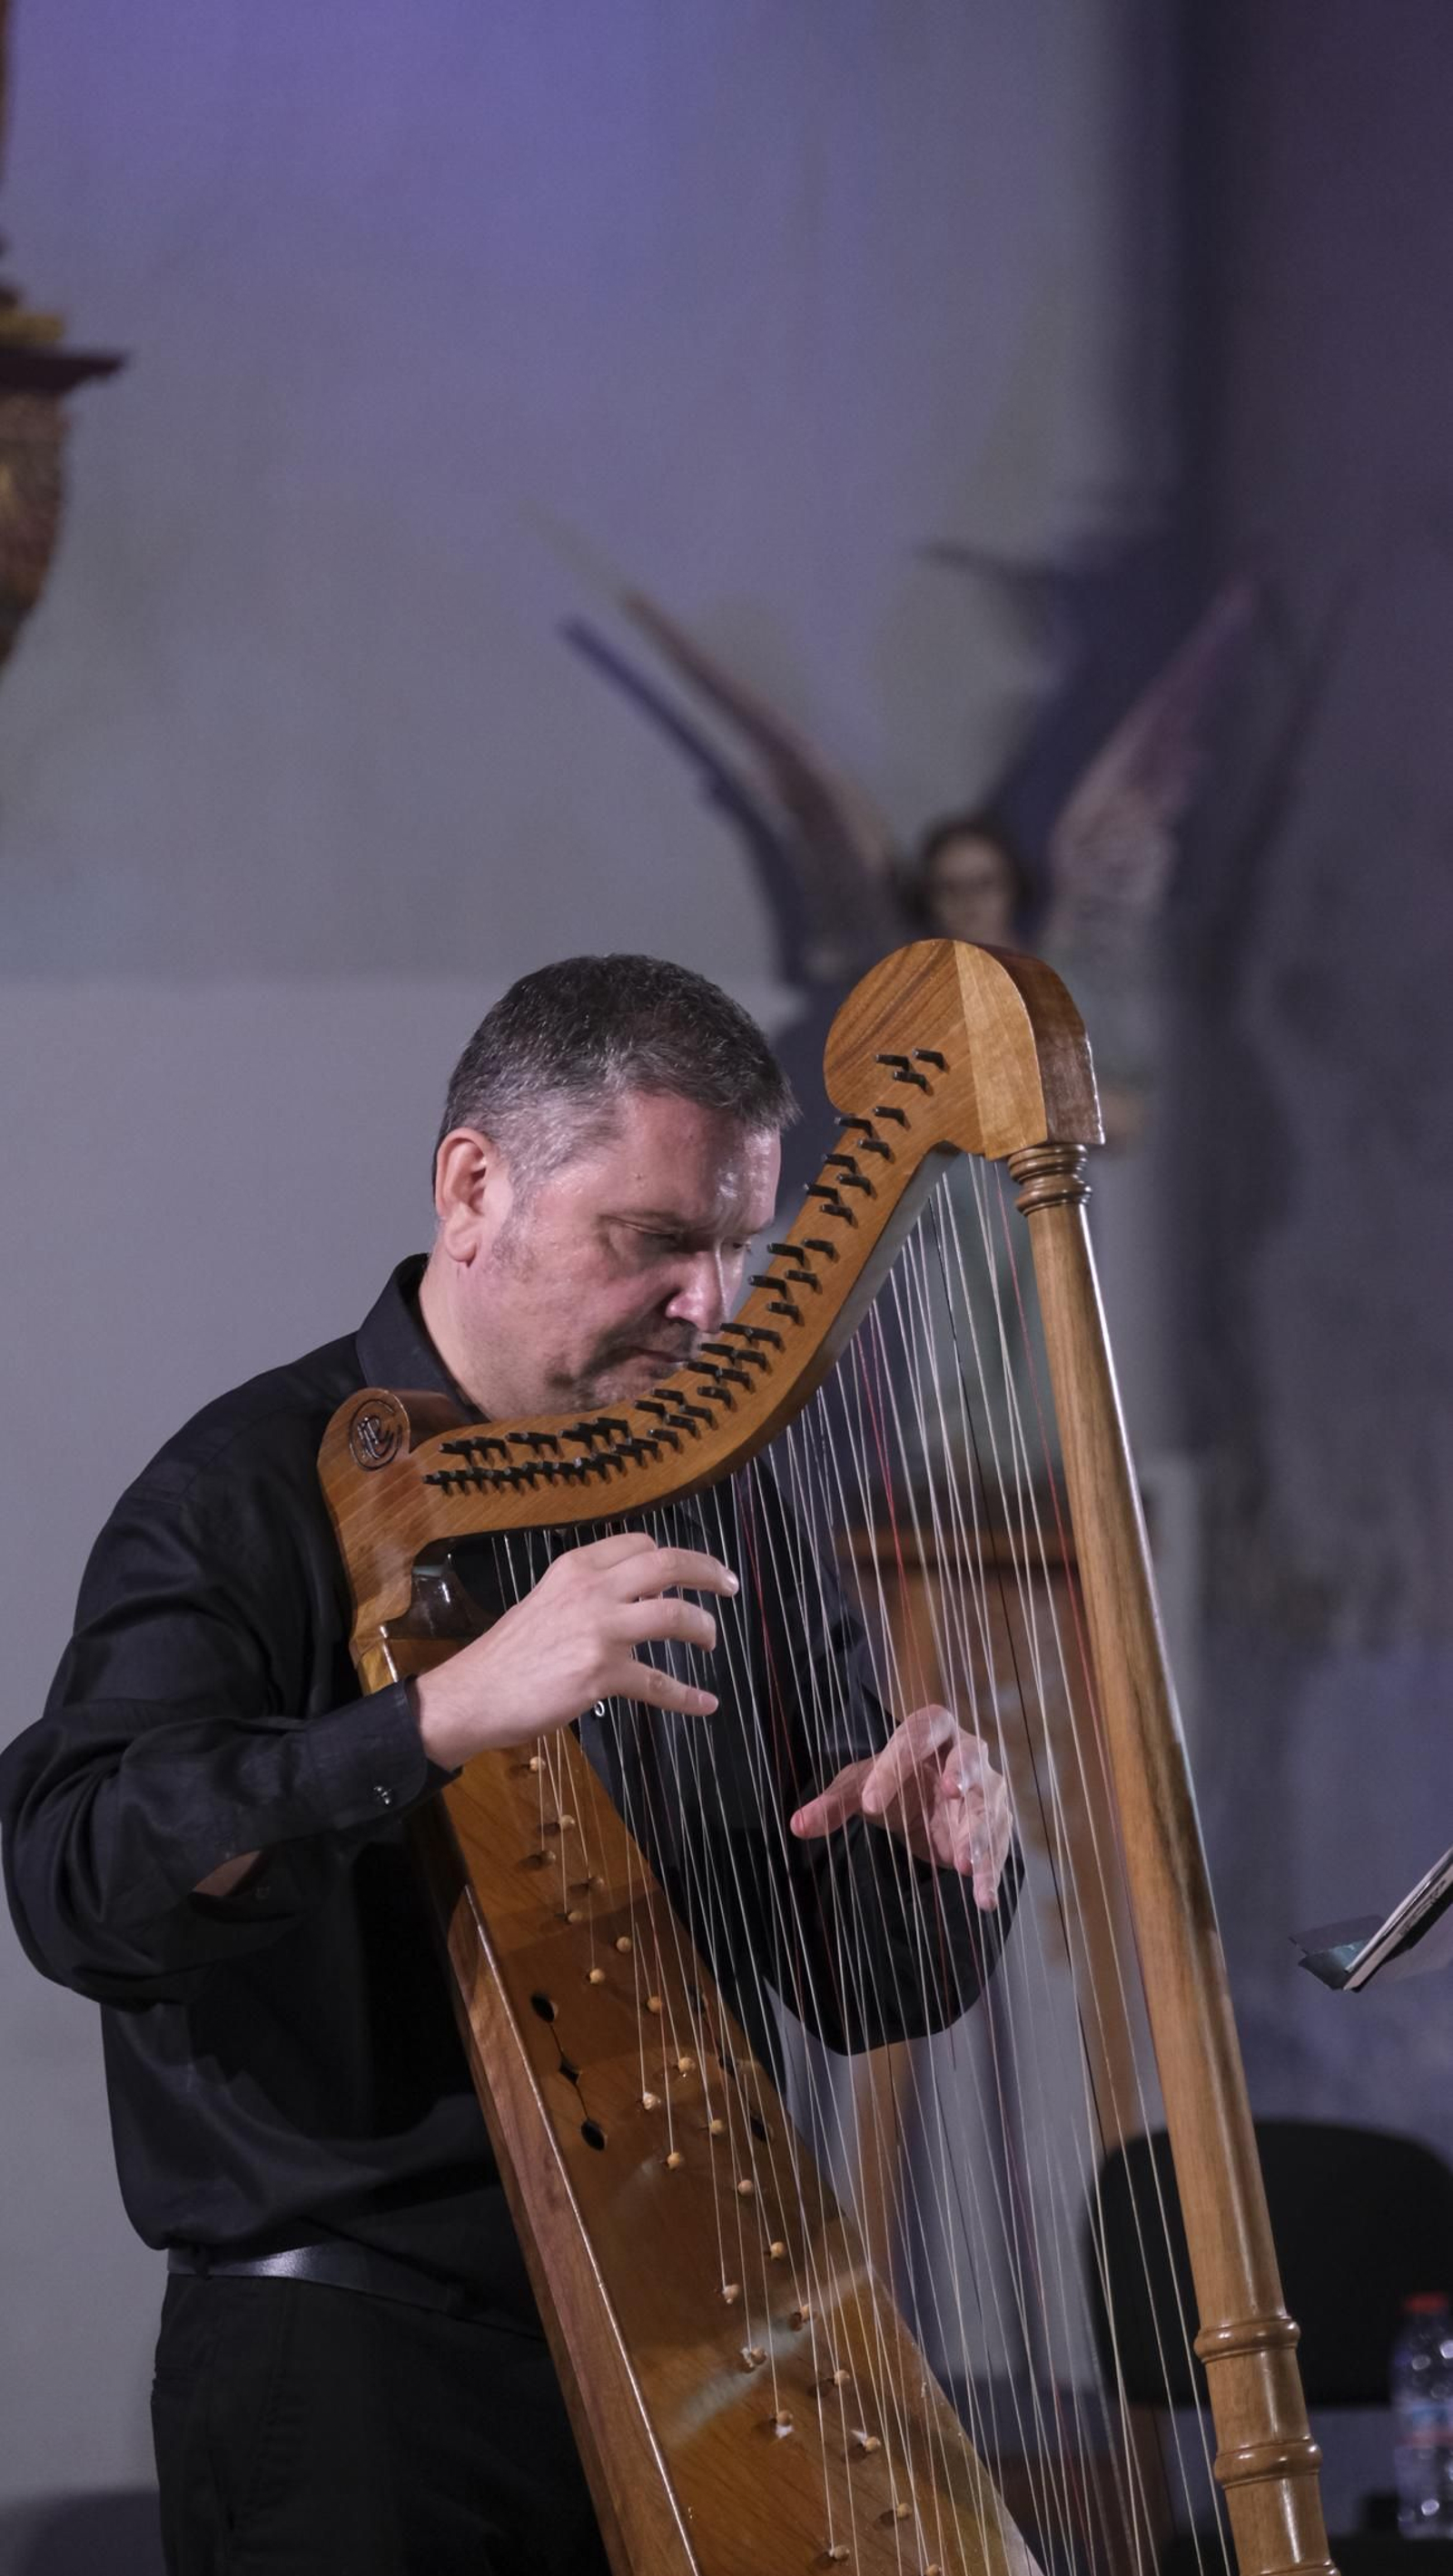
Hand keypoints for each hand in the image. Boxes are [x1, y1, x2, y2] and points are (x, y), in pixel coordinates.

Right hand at [412, 1530, 736, 1771]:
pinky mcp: (601, 1675)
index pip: (641, 1545)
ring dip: (703, 1628)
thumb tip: (638, 1595)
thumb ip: (590, 1592)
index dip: (672, 1559)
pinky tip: (705, 1704)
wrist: (474, 1693)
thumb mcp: (546, 1600)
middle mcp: (592, 1590)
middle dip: (708, 1573)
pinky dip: (687, 1696)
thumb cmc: (509, 1652)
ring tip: (711, 1641)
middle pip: (668, 1565)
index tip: (689, 1573)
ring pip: (673, 1617)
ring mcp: (599, 1631)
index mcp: (577, 1567)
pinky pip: (658, 1683)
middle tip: (729, 1585)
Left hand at [788, 1703, 1011, 1911]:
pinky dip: (991, 1872)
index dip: (892, 1767)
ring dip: (978, 1834)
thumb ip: (833, 1804)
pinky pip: (998, 1847)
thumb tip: (796, 1825)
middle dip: (962, 1774)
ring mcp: (987, 1789)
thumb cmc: (890, 1783)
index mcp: (929, 1730)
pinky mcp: (996, 1826)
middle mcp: (966, 1752)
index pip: (913, 1737)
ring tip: (965, 1865)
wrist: (922, 1804)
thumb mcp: (858, 1787)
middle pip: (969, 1756)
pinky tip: (984, 1899)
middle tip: (950, 1793)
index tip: (869, 1804)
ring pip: (988, 1807)